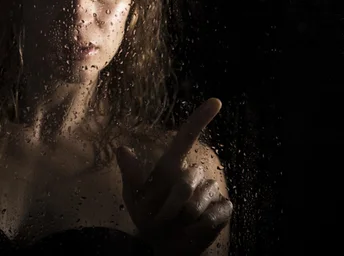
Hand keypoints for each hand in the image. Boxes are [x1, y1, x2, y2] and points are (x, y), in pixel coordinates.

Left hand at [117, 98, 232, 254]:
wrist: (165, 244)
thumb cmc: (147, 216)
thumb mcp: (134, 196)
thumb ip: (132, 173)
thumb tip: (121, 148)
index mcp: (172, 166)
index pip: (186, 137)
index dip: (200, 119)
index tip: (216, 101)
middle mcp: (194, 174)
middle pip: (188, 180)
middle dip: (173, 202)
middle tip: (163, 215)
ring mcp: (210, 191)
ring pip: (200, 200)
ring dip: (184, 217)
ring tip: (177, 222)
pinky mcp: (222, 208)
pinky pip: (214, 214)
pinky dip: (200, 227)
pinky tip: (194, 229)